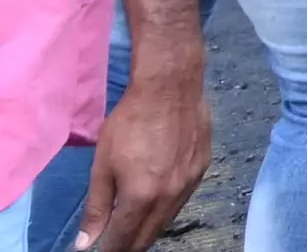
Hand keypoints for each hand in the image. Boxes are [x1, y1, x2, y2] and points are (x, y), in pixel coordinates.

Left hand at [76, 62, 209, 251]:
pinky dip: (166, 207)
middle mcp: (170, 196)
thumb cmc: (129, 123)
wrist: (170, 87)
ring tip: (134, 223)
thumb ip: (97, 207)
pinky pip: (182, 199)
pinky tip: (157, 198)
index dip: (109, 249)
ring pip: (168, 220)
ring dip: (149, 227)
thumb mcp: (103, 165)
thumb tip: (85, 243)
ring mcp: (190, 183)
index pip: (124, 240)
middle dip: (129, 244)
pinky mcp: (203, 168)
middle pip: (149, 236)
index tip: (99, 249)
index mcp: (141, 197)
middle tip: (115, 241)